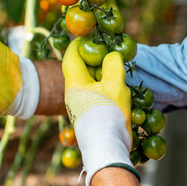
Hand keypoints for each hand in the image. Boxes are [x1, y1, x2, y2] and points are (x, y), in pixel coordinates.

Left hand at [62, 38, 136, 185]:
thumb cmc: (108, 114)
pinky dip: (101, 88)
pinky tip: (115, 91)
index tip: (91, 37)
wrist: (106, 148)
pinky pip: (91, 96)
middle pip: (79, 69)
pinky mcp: (86, 117)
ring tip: (115, 72)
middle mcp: (72, 94)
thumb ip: (113, 65)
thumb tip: (111, 56)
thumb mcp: (115, 84)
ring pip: (87, 83)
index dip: (80, 43)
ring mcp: (78, 107)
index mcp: (74, 83)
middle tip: (107, 53)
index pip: (71, 55)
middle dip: (92, 60)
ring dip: (99, 76)